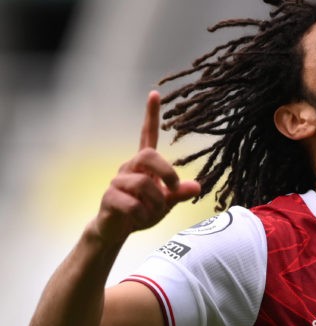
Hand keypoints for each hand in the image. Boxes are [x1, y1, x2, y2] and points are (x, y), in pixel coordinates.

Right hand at [93, 91, 201, 242]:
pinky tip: (140, 218)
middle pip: (147, 155)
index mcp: (144, 165)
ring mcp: (117, 181)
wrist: (116, 231)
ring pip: (142, 184)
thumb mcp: (167, 203)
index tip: (154, 94)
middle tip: (173, 189)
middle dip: (166, 172)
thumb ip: (180, 194)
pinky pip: (131, 204)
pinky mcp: (109, 197)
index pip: (147, 135)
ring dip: (156, 202)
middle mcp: (129, 168)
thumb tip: (197, 186)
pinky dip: (143, 214)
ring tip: (154, 211)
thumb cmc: (142, 212)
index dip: (150, 115)